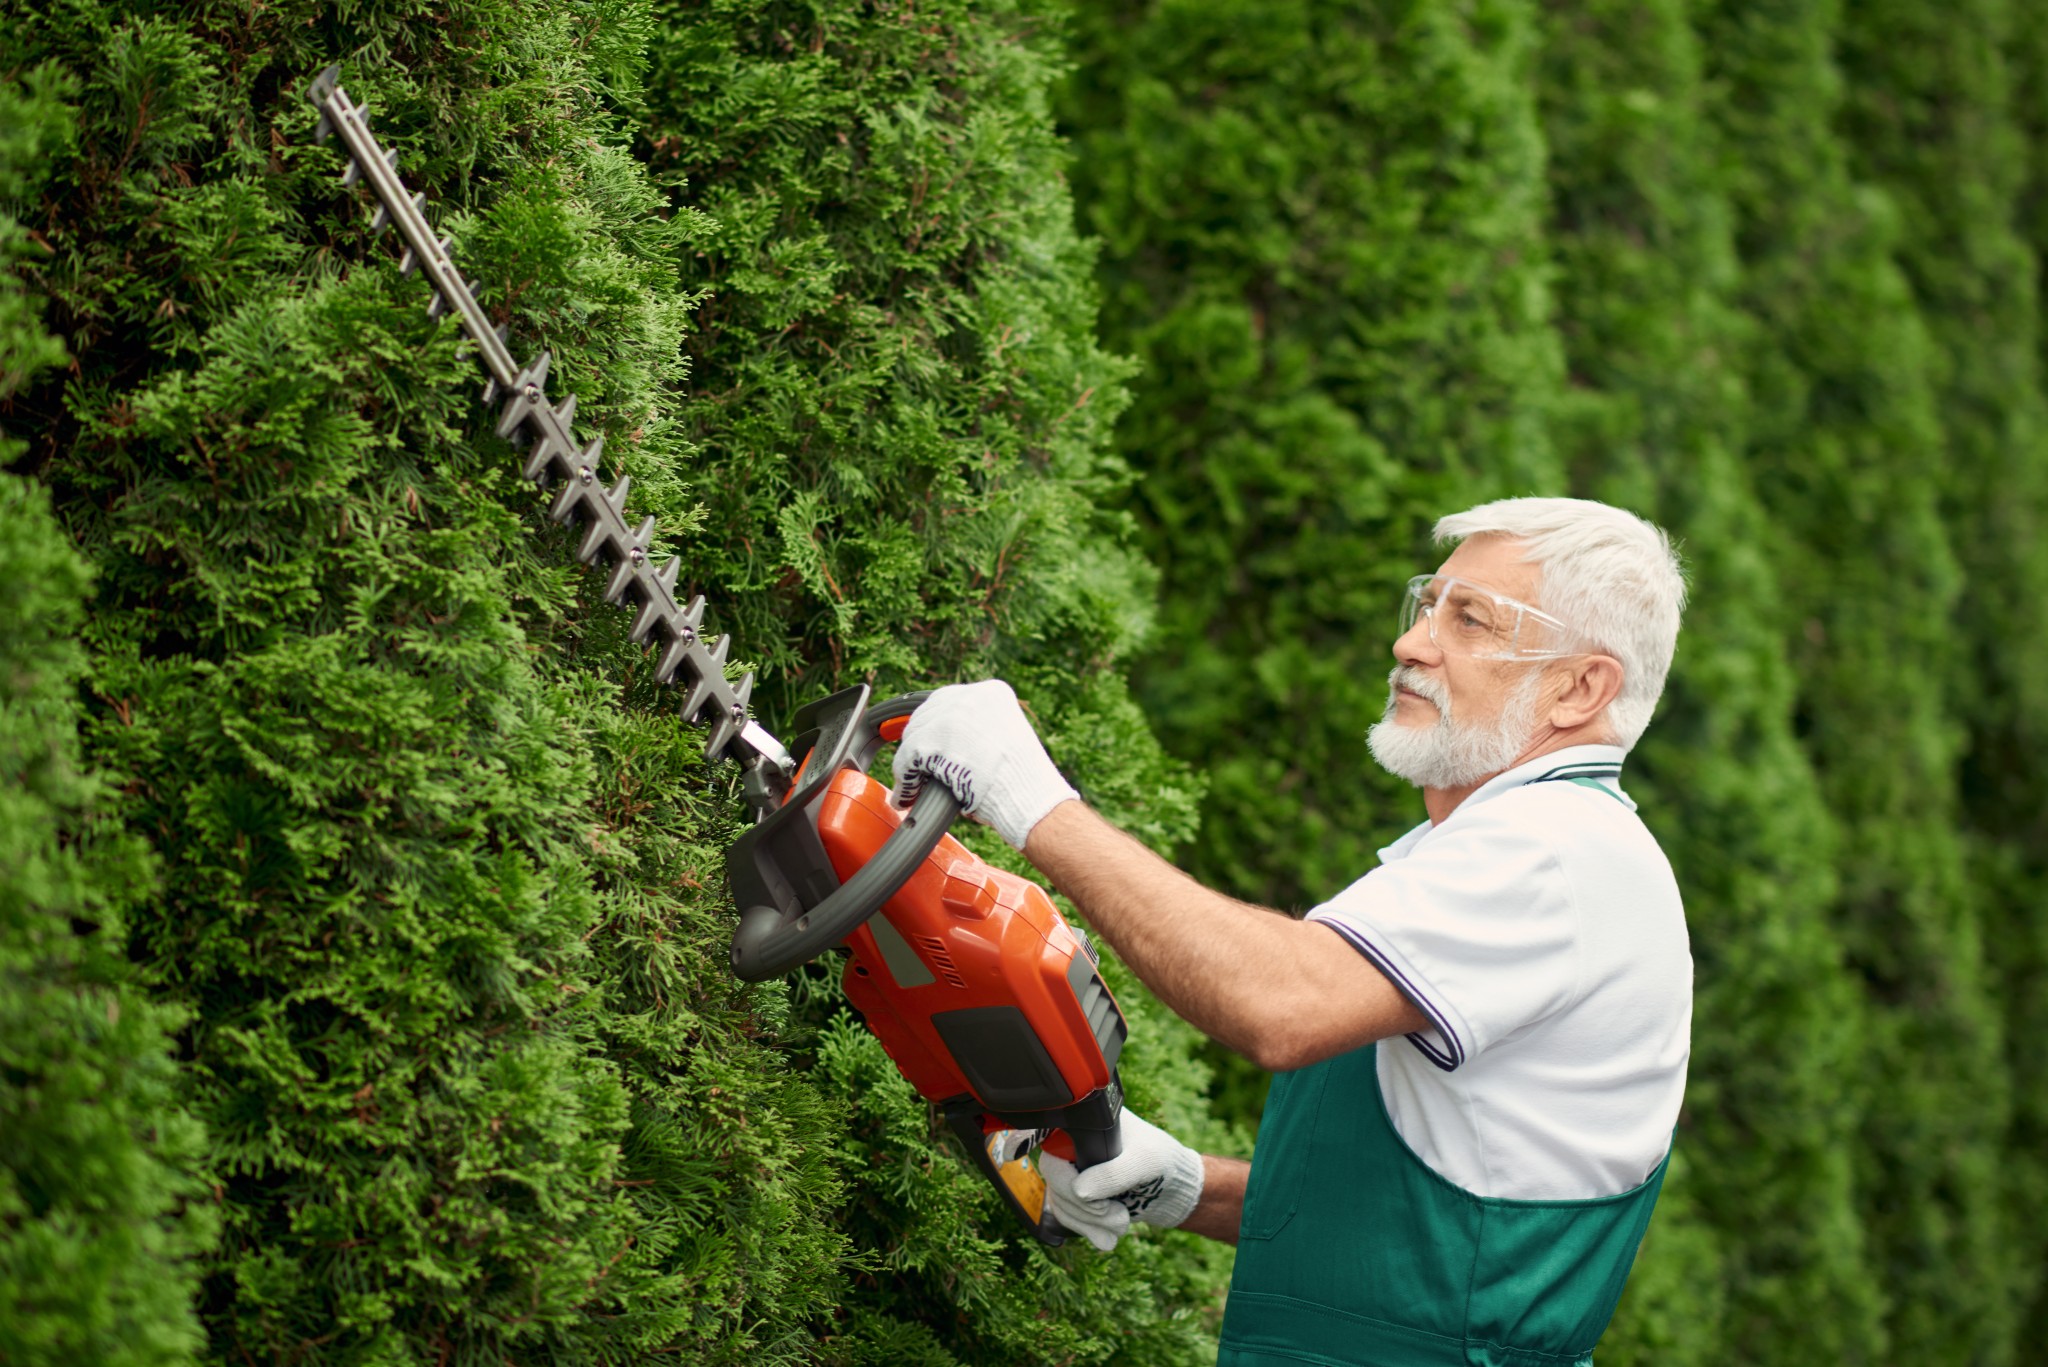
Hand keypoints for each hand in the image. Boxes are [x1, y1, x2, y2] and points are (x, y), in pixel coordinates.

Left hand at [891, 679, 1078, 848]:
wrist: (1030, 797)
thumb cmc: (1022, 780)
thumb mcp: (1004, 737)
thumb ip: (977, 730)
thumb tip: (945, 743)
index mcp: (992, 692)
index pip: (947, 701)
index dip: (935, 727)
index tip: (928, 744)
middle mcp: (970, 696)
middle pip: (926, 714)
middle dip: (920, 744)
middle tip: (918, 770)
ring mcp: (950, 715)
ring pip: (913, 736)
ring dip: (911, 764)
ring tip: (915, 786)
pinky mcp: (933, 739)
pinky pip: (906, 759)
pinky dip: (905, 780)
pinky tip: (908, 794)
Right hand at [1037, 1111, 1203, 1251]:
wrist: (1173, 1191)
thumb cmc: (1164, 1163)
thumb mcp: (1145, 1162)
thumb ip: (1114, 1173)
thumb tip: (1080, 1191)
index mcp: (1088, 1121)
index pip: (1049, 1125)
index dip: (1025, 1136)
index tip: (1013, 1153)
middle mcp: (1075, 1143)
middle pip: (1053, 1172)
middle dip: (1082, 1202)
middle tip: (1113, 1213)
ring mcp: (1074, 1171)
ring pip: (1059, 1200)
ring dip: (1089, 1221)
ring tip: (1122, 1225)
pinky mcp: (1077, 1196)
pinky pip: (1067, 1216)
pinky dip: (1088, 1231)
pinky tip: (1109, 1239)